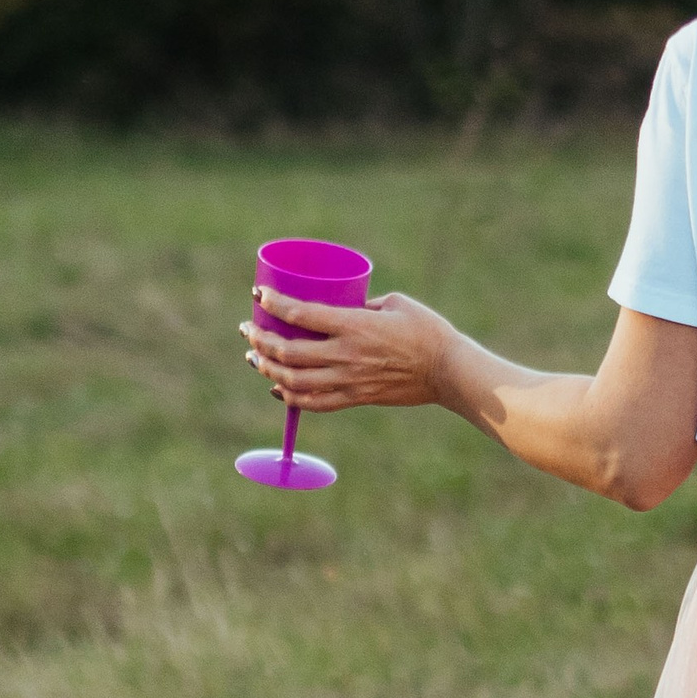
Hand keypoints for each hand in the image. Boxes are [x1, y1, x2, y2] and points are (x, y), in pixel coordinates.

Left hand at [243, 282, 449, 412]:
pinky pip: (314, 402)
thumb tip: (344, 306)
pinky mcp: (355, 398)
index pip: (300, 315)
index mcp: (354, 325)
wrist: (448, 371)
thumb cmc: (428, 331)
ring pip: (293, 380)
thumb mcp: (395, 304)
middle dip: (261, 339)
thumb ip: (364, 306)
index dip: (273, 304)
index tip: (258, 294)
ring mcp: (348, 380)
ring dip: (267, 369)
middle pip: (288, 351)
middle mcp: (345, 355)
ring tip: (255, 357)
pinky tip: (277, 389)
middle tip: (248, 328)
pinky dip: (290, 397)